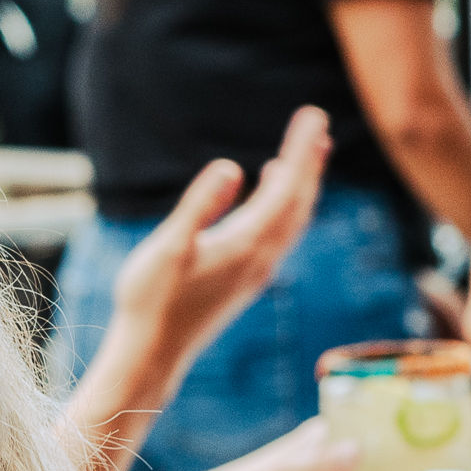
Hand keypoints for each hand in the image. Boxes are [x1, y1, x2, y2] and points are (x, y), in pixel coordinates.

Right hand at [106, 109, 331, 387]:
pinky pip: (279, 234)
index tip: (314, 115)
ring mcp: (255, 271)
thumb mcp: (170, 247)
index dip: (301, 150)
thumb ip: (200, 205)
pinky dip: (285, 207)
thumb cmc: (151, 301)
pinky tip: (272, 195)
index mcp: (246, 245)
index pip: (286, 188)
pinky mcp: (245, 280)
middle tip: (319, 125)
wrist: (152, 355)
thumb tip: (231, 167)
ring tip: (308, 154)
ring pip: (292, 220)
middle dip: (310, 163)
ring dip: (302, 185)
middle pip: (298, 202)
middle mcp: (261, 258)